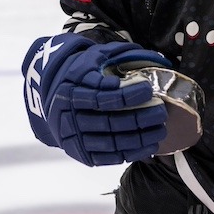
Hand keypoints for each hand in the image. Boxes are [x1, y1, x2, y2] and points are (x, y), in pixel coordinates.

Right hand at [30, 38, 171, 165]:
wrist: (53, 98)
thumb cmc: (82, 75)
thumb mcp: (94, 57)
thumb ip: (120, 55)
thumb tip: (154, 58)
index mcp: (72, 90)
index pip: (101, 96)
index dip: (126, 95)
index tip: (148, 89)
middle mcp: (70, 116)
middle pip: (108, 121)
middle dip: (138, 118)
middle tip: (161, 111)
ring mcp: (74, 137)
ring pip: (110, 142)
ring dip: (139, 138)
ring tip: (160, 130)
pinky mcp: (80, 153)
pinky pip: (108, 158)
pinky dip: (131, 153)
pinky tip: (149, 146)